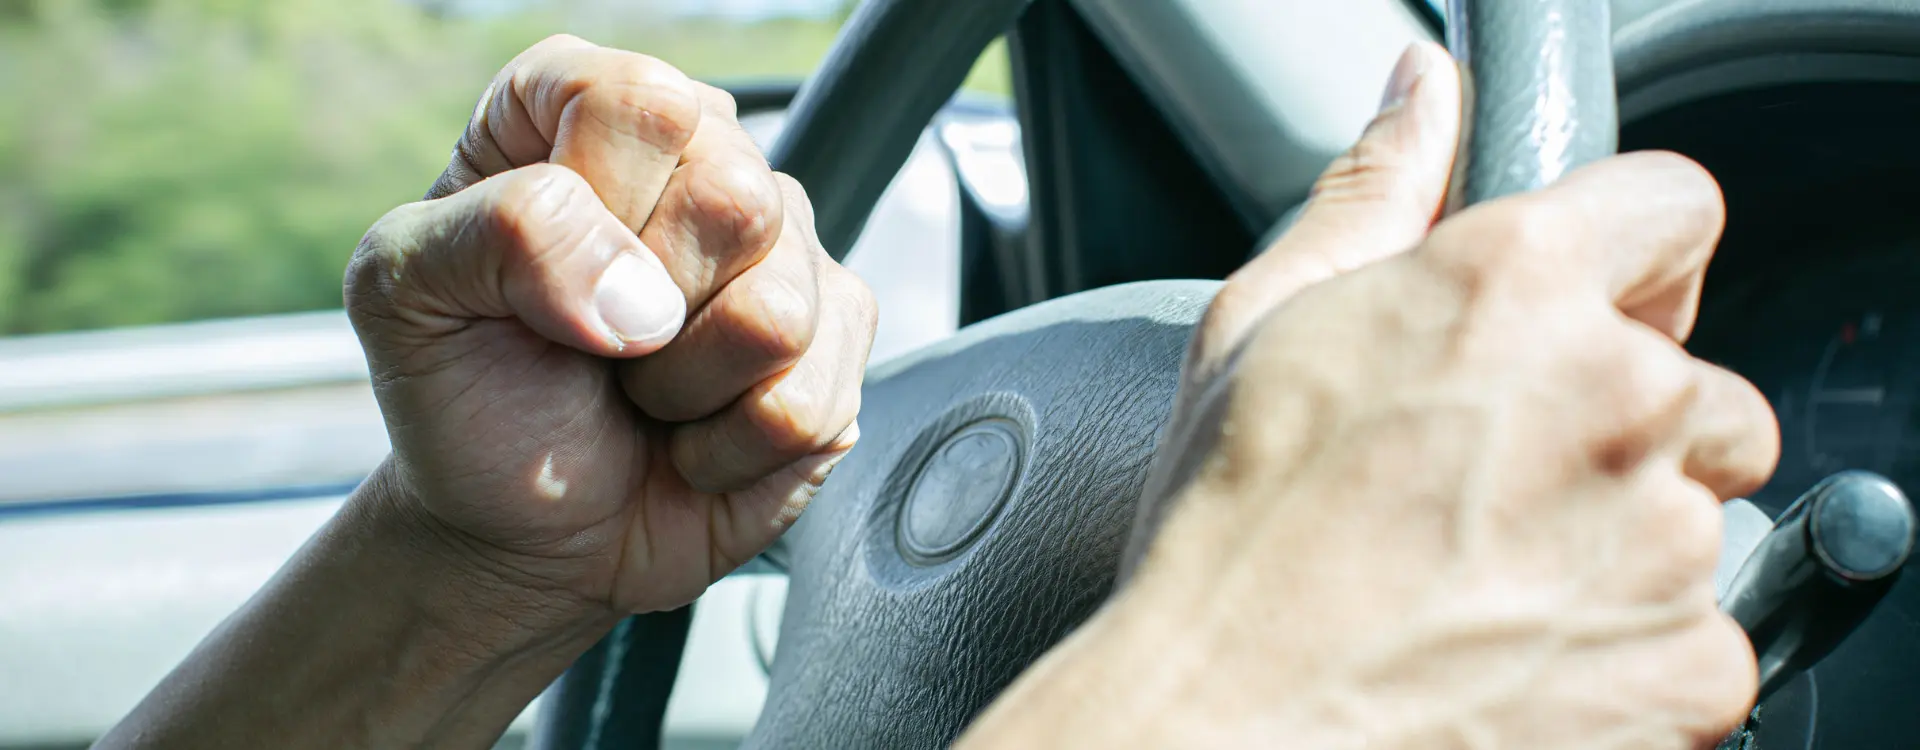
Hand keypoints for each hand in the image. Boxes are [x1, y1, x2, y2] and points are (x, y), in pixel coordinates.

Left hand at [346, 35, 875, 618]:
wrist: (523, 531)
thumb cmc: (467, 396)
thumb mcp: (406, 294)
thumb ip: (500, 233)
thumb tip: (641, 296)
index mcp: (584, 111)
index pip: (645, 104)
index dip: (600, 202)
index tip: (537, 277)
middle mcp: (699, 160)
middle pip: (736, 197)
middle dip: (646, 312)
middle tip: (596, 347)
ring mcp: (783, 251)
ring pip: (781, 310)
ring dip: (686, 390)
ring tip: (644, 392)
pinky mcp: (836, 343)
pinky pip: (813, 399)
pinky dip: (731, 450)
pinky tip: (694, 439)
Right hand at [964, 43, 1777, 748]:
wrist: (1224, 728)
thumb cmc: (1225, 543)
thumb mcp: (1263, 327)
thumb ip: (1375, 190)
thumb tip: (1422, 95)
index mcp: (1513, 288)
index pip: (1673, 208)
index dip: (1624, 262)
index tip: (1587, 313)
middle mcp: (1613, 397)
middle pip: (1693, 376)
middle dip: (1616, 420)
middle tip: (1488, 481)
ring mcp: (1663, 538)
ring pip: (1694, 510)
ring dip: (1619, 536)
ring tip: (1482, 579)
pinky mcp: (1691, 662)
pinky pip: (1699, 632)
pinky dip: (1628, 647)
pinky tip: (1514, 653)